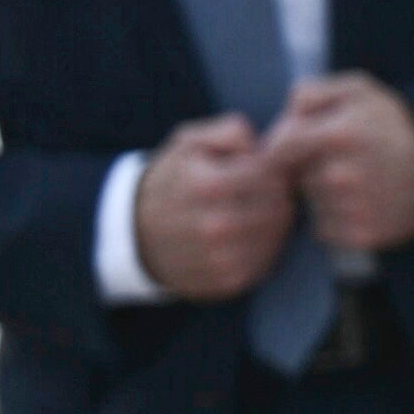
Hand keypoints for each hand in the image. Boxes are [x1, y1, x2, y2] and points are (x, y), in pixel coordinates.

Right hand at [129, 116, 290, 299]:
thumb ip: (227, 131)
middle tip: (263, 190)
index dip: (273, 168)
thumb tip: (258, 142)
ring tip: (254, 211)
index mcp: (207, 184)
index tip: (262, 168)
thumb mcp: (188, 143)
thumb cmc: (171, 180)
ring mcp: (222, 258)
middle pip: (279, 205)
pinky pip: (266, 260)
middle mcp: (215, 225)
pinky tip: (246, 236)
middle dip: (277, 194)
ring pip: (277, 234)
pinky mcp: (228, 281)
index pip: (271, 174)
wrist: (133, 233)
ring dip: (273, 221)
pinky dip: (263, 247)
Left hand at [270, 74, 413, 254]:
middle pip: (294, 176)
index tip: (293, 149)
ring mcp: (353, 209)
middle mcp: (342, 176)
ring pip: (309, 204)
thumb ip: (313, 91)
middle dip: (307, 168)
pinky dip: (334, 219)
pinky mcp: (363, 235)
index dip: (279, 148)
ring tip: (356, 182)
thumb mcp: (360, 89)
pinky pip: (325, 229)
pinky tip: (360, 204)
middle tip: (340, 161)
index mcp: (338, 135)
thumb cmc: (399, 123)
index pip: (277, 148)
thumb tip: (285, 113)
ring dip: (322, 195)